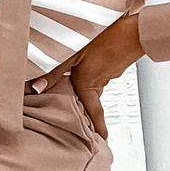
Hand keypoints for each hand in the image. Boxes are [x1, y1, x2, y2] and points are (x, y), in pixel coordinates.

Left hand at [25, 13, 144, 140]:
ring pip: (98, 86)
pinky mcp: (115, 63)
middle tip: (90, 122)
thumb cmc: (105, 42)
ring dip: (92, 91)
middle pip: (94, 101)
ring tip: (84, 92)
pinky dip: (97, 76)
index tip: (102, 138)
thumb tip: (36, 88)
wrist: (134, 32)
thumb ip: (54, 72)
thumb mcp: (72, 56)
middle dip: (92, 112)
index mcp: (89, 85)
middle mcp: (100, 82)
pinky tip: (93, 66)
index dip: (98, 127)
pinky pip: (103, 75)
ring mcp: (110, 73)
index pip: (94, 112)